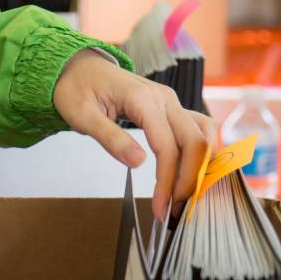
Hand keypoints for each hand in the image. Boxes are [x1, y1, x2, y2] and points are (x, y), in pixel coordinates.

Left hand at [53, 50, 216, 219]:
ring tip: (185, 196)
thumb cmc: (76, 89)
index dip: (167, 181)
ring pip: (204, 134)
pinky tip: (194, 174)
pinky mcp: (172, 108)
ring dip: (202, 167)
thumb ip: (110, 138)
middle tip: (174, 210)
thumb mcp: (82, 116)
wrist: (79, 68)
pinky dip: (203, 152)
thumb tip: (138, 163)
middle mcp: (164, 98)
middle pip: (195, 142)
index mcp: (142, 99)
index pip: (167, 147)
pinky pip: (199, 128)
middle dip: (189, 180)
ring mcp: (171, 101)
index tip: (161, 208)